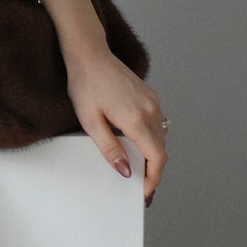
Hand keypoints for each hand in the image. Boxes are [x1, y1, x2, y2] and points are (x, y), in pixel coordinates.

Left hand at [64, 44, 167, 206]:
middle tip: (140, 187)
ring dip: (152, 156)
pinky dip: (151, 140)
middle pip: (161, 150)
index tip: (144, 192)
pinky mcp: (151, 97)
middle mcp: (151, 111)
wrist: (90, 54)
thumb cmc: (85, 84)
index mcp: (136, 119)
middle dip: (153, 172)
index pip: (156, 157)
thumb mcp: (90, 121)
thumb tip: (126, 171)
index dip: (153, 179)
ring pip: (161, 138)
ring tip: (138, 170)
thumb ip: (109, 148)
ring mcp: (153, 102)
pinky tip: (137, 145)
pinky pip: (157, 125)